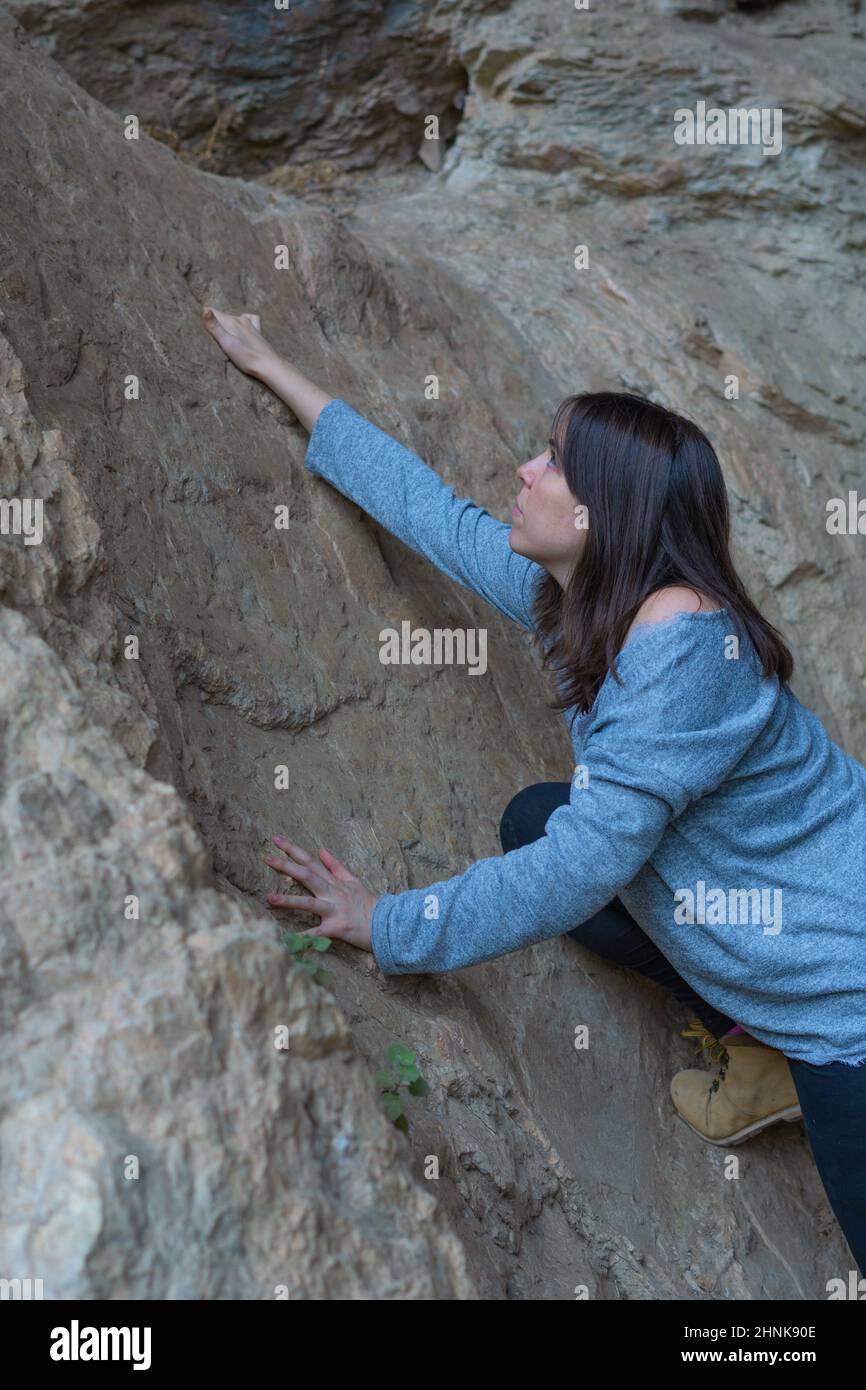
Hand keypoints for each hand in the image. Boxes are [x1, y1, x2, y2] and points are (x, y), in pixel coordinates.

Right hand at [202, 306, 276, 378]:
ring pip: (234, 318)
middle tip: (206, 329)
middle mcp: (241, 320)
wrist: (268, 365)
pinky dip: (244, 320)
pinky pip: (249, 320)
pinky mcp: (257, 333)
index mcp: (231, 321)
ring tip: (220, 330)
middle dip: (214, 320)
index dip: (204, 315)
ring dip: (226, 322)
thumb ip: (214, 327)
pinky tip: (242, 325)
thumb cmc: (246, 357)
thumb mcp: (226, 343)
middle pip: (222, 316)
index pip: (212, 312)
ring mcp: (250, 326)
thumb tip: (204, 310)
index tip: (199, 324)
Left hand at [264, 835, 378, 952]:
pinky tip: (289, 939)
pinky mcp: (337, 929)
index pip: (311, 862)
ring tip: (269, 898)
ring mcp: (334, 910)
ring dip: (288, 900)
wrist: (386, 923)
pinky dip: (304, 936)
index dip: (293, 850)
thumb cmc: (367, 903)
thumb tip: (321, 849)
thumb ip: (335, 866)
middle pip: (307, 876)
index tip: (276, 840)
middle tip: (266, 858)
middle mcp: (332, 893)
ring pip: (309, 903)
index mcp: (334, 882)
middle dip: (286, 866)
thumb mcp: (353, 881)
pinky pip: (318, 933)